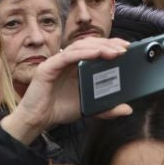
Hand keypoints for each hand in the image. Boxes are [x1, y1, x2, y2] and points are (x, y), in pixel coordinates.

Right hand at [1, 34, 129, 145]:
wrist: (36, 120)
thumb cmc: (59, 109)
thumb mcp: (88, 107)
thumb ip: (107, 108)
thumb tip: (127, 109)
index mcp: (76, 65)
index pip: (95, 48)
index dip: (111, 45)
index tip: (127, 48)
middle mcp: (67, 60)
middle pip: (90, 44)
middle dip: (109, 44)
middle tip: (125, 48)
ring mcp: (57, 62)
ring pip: (80, 46)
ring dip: (100, 46)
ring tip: (115, 51)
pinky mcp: (48, 67)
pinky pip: (67, 56)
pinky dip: (84, 53)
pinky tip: (98, 54)